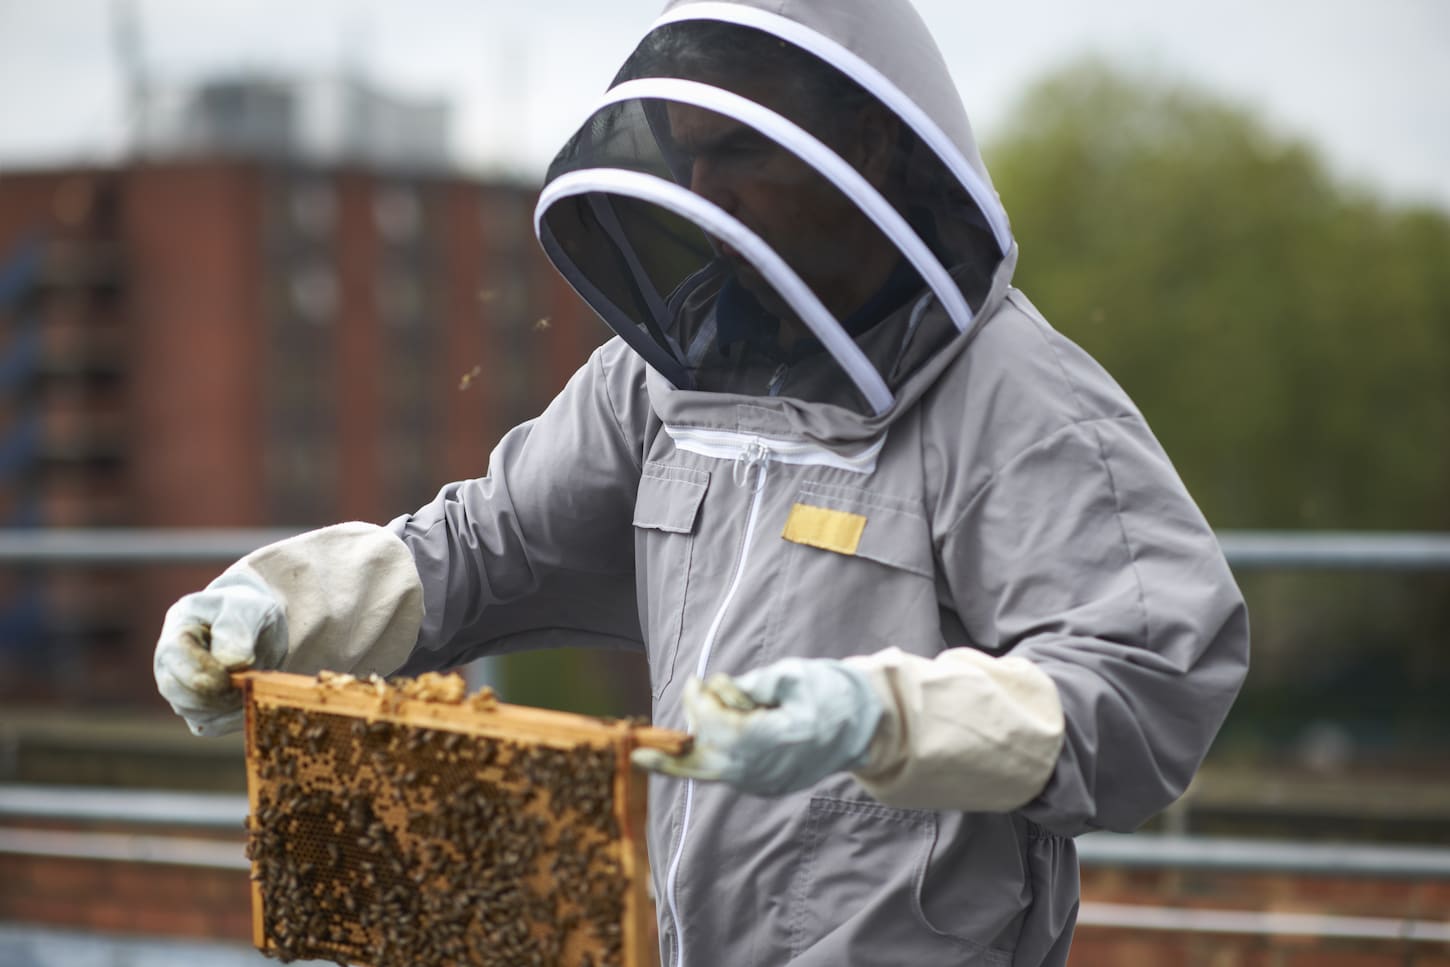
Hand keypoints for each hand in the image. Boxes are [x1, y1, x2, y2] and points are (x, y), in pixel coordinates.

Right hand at [153, 568, 287, 735]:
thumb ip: (237, 629)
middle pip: (179, 692)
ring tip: (253, 683)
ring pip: (195, 713)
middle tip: (249, 680)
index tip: (237, 670)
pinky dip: (234, 718)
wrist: (258, 629)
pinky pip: (211, 725)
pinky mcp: (198, 711)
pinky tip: (251, 699)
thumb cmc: (249, 613)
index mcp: (178, 629)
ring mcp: (180, 690)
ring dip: (230, 705)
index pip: (176, 656)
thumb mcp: (250, 609)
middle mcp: (169, 664)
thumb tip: (232, 662)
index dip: (205, 668)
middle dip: (219, 692)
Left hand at [631, 657, 884, 796]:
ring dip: (695, 742)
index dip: (701, 702)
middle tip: (663, 726)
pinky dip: (710, 751)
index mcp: (775, 741)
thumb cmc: (830, 693)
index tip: (697, 680)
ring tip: (713, 707)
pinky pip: (724, 772)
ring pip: (710, 771)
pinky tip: (714, 727)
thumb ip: (752, 685)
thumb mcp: (793, 675)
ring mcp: (764, 783)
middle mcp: (765, 770)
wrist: (865, 726)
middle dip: (673, 749)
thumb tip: (716, 692)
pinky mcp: (763, 786)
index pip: (720, 727)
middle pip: (701, 765)